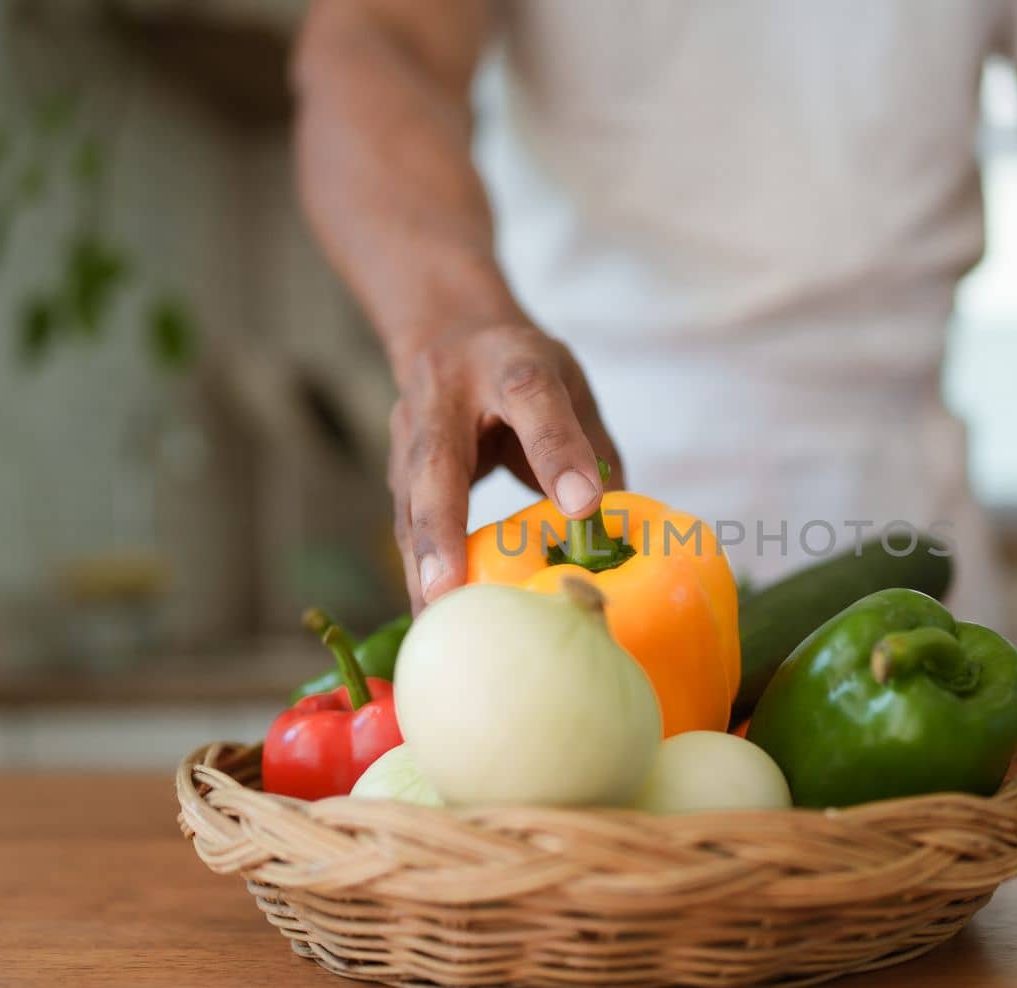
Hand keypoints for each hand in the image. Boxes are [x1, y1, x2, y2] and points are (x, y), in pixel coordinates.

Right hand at [387, 323, 620, 610]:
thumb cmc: (524, 372)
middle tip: (446, 589)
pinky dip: (416, 574)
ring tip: (435, 623)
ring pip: (409, 505)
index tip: (584, 506)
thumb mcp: (569, 386)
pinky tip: (429, 619)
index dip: (557, 451)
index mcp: (509, 364)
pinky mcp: (396, 471)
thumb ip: (591, 450)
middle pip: (438, 464)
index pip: (534, 400)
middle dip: (441, 530)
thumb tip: (620, 529)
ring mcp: (409, 432)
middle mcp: (446, 395)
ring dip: (419, 567)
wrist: (450, 334)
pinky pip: (405, 527)